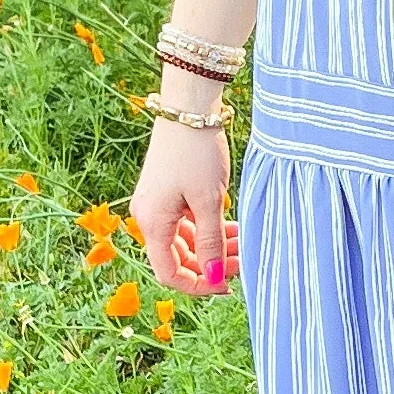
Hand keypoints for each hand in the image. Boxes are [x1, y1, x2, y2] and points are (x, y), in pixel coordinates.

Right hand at [131, 116, 237, 298]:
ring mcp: (158, 204)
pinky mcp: (168, 192)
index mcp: (153, 224)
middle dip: (212, 264)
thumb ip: (211, 243)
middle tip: (245, 260)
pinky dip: (209, 229)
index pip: (170, 274)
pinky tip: (232, 226)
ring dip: (214, 246)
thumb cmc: (197, 153)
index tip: (228, 284)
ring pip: (186, 241)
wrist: (189, 108)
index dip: (199, 285)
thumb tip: (215, 278)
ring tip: (244, 241)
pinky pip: (187, 223)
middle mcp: (149, 217)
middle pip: (178, 259)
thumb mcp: (209, 202)